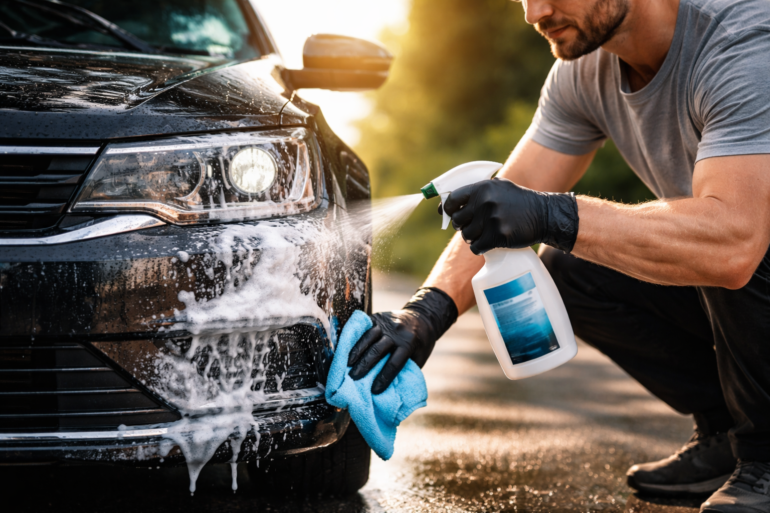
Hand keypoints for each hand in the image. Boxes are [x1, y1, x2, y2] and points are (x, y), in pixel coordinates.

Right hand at [347, 288, 456, 393]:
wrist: (423, 316)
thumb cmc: (422, 343)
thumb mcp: (420, 356)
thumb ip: (406, 368)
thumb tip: (390, 387)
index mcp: (409, 344)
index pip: (394, 364)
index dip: (384, 378)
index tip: (374, 390)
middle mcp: (396, 332)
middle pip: (377, 351)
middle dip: (364, 366)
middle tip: (353, 378)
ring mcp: (386, 323)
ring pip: (368, 338)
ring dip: (356, 352)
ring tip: (347, 364)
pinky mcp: (378, 317)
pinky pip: (364, 328)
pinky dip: (355, 338)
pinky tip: (346, 346)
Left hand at [442, 178, 578, 254]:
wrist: (544, 215)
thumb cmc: (518, 201)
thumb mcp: (499, 187)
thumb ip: (477, 191)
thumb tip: (446, 203)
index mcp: (482, 188)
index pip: (452, 200)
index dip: (448, 209)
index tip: (451, 214)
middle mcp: (485, 202)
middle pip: (457, 220)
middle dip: (461, 225)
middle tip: (471, 226)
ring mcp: (491, 219)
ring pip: (466, 236)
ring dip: (472, 238)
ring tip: (482, 234)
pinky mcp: (498, 236)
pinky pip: (476, 247)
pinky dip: (479, 248)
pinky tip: (486, 244)